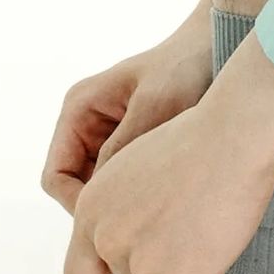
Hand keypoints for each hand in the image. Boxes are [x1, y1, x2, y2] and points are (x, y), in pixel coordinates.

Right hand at [40, 0, 211, 212]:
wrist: (218, 46)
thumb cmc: (184, 68)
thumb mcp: (153, 108)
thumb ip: (123, 149)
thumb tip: (99, 198)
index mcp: (79, 110)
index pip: (56, 177)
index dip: (77, 205)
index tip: (113, 223)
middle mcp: (88, 126)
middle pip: (77, 188)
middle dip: (102, 209)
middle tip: (140, 227)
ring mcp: (110, 137)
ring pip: (103, 190)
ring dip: (124, 204)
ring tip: (158, 213)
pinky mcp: (135, 147)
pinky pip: (127, 182)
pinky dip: (141, 195)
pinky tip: (169, 199)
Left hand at [64, 35, 273, 273]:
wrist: (232, 139)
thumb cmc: (194, 142)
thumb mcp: (132, 170)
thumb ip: (118, 210)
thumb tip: (132, 241)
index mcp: (90, 210)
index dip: (107, 270)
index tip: (132, 260)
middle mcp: (108, 240)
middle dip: (157, 263)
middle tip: (186, 225)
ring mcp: (143, 265)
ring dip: (185, 272)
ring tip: (205, 227)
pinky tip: (217, 249)